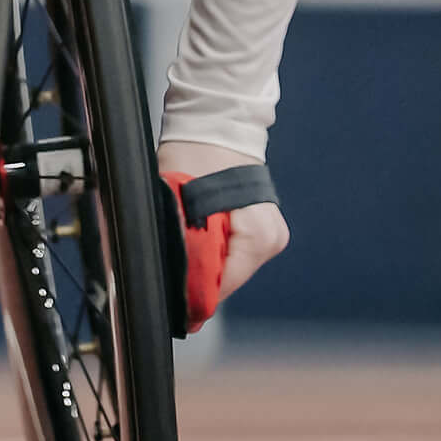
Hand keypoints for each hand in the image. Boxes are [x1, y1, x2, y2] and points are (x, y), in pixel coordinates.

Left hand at [160, 135, 286, 303]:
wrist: (213, 127)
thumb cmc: (195, 156)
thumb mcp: (179, 204)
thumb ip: (183, 247)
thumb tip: (175, 282)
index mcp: (257, 235)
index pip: (222, 285)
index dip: (194, 299)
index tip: (176, 313)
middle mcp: (270, 239)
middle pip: (227, 280)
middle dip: (198, 284)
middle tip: (170, 285)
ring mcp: (270, 236)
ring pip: (229, 270)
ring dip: (205, 268)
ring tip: (180, 256)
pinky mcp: (263, 232)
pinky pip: (233, 256)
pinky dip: (213, 256)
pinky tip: (196, 246)